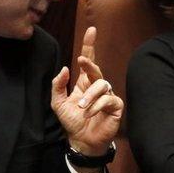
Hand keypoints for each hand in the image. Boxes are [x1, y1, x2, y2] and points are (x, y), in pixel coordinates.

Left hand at [51, 27, 123, 155]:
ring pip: (102, 85)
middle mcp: (96, 86)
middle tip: (82, 62)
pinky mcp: (115, 106)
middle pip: (96, 69)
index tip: (91, 30)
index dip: (89, 45)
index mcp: (84, 83)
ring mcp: (107, 95)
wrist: (81, 142)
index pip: (88, 60)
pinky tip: (89, 113)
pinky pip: (108, 99)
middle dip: (90, 64)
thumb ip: (58, 85)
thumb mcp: (58, 103)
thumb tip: (65, 68)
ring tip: (82, 107)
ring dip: (90, 95)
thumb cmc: (72, 121)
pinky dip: (97, 105)